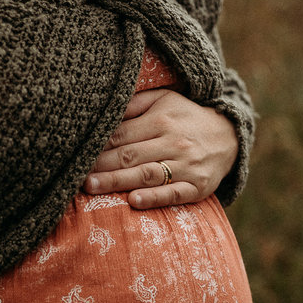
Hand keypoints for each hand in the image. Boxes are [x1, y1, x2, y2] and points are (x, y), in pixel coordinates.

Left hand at [83, 89, 238, 208]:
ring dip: (117, 181)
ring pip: (146, 174)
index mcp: (161, 119)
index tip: (75, 154)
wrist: (228, 136)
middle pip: (130, 155)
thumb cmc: (184, 118)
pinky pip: (173, 194)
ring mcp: (186, 166)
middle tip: (74, 175)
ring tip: (92, 187)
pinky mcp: (197, 187)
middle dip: (100, 165)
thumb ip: (133, 105)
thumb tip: (101, 111)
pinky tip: (134, 201)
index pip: (121, 134)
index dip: (97, 145)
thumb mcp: (163, 101)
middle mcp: (173, 142)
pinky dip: (153, 198)